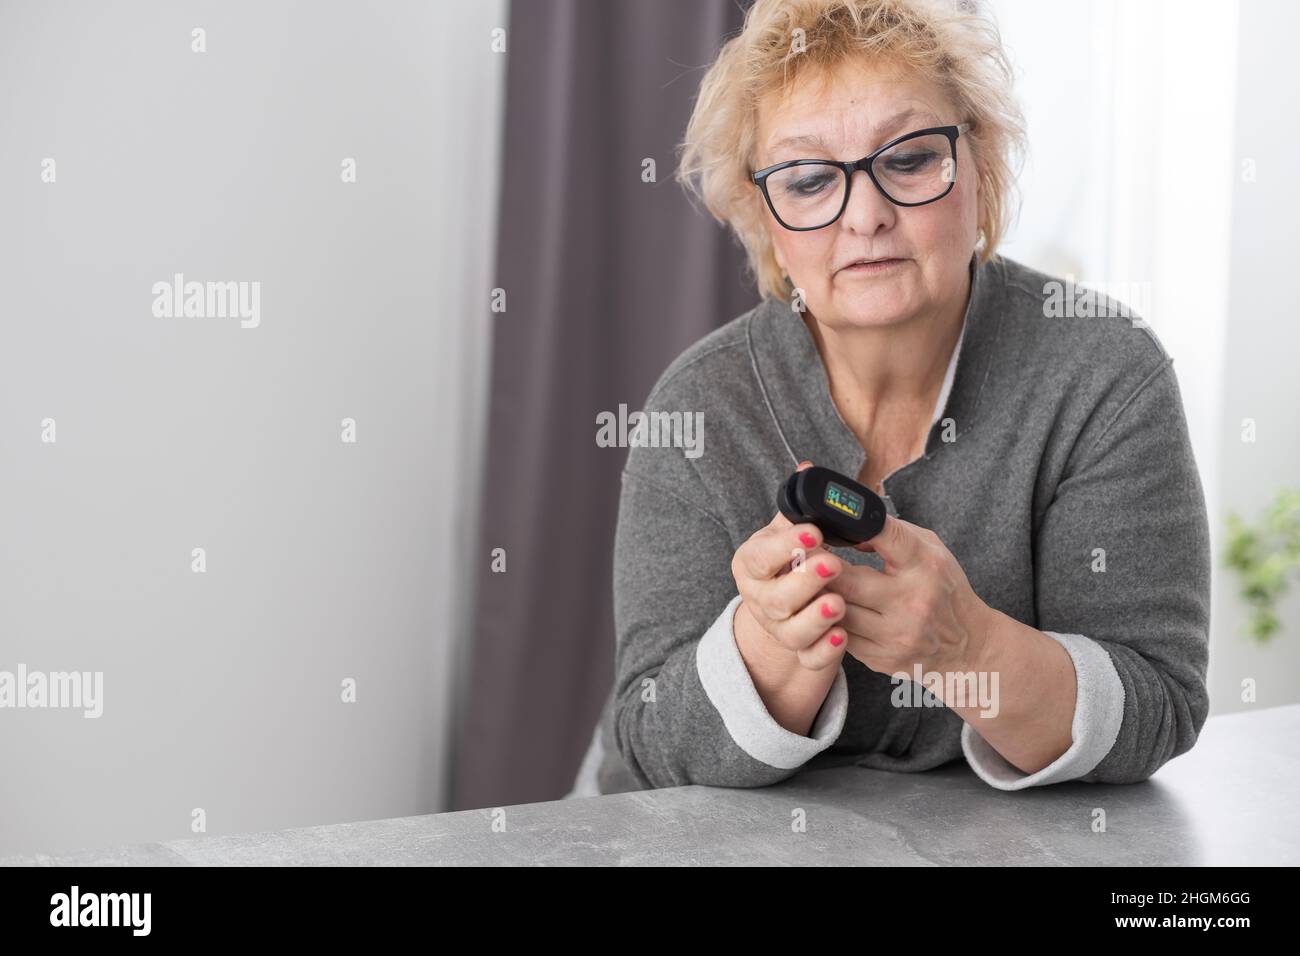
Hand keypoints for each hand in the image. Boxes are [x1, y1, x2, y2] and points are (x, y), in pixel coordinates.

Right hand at [731, 461, 849, 671]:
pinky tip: (843, 635)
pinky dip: (824, 649)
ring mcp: (778, 629)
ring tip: (839, 603)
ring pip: (790, 631)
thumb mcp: (788, 531)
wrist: (789, 605)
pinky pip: (809, 657)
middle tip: (834, 563)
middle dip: (804, 580)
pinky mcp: (800, 652)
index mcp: (751, 564)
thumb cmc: (792, 558)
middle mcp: (759, 599)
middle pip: (775, 597)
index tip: (814, 533)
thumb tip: (807, 469)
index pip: (760, 556)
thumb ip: (798, 507)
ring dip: (815, 616)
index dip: (785, 546)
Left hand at [822, 514, 992, 681]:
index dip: (851, 525)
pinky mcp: (882, 659)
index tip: (826, 522)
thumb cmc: (944, 590)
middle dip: (819, 567)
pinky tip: (821, 609)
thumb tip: (847, 525)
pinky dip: (828, 621)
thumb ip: (893, 532)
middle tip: (802, 555)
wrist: (966, 647)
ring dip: (817, 596)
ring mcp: (896, 635)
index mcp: (926, 566)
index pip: (885, 537)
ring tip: (805, 582)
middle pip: (846, 581)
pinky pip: (840, 636)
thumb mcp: (932, 550)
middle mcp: (912, 602)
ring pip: (836, 612)